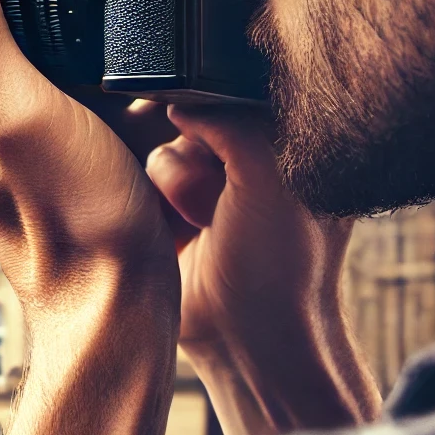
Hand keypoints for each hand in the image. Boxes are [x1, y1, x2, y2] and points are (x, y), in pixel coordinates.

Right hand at [147, 105, 381, 434]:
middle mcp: (251, 161)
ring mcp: (211, 189)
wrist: (247, 341)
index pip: (239, 94)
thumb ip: (231, 123)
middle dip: (194, 152)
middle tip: (213, 195)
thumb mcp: (270, 178)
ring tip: (197, 221)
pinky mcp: (175, 215)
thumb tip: (179, 104)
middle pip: (194, 116)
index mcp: (291, 146)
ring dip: (173, 185)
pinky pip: (143, 182)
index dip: (213, 103)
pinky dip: (153, 202)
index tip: (195, 118)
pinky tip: (176, 228)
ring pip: (162, 149)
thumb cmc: (281, 268)